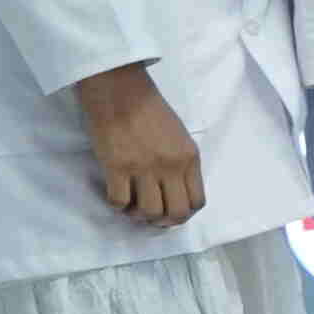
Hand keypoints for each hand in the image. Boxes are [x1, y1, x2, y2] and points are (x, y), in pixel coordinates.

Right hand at [73, 61, 203, 228]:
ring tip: (131, 205)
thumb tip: (174, 190)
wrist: (121, 91)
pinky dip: (117, 205)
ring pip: (148, 212)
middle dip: (163, 222)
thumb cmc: (149, 110)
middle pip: (176, 213)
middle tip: (149, 215)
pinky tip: (115, 194)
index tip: (170, 211)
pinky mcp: (117, 167)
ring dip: (138, 215)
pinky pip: (119, 202)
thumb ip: (181, 162)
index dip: (183, 214)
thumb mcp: (179, 136)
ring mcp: (144, 168)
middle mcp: (171, 166)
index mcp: (190, 158)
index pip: (197, 202)